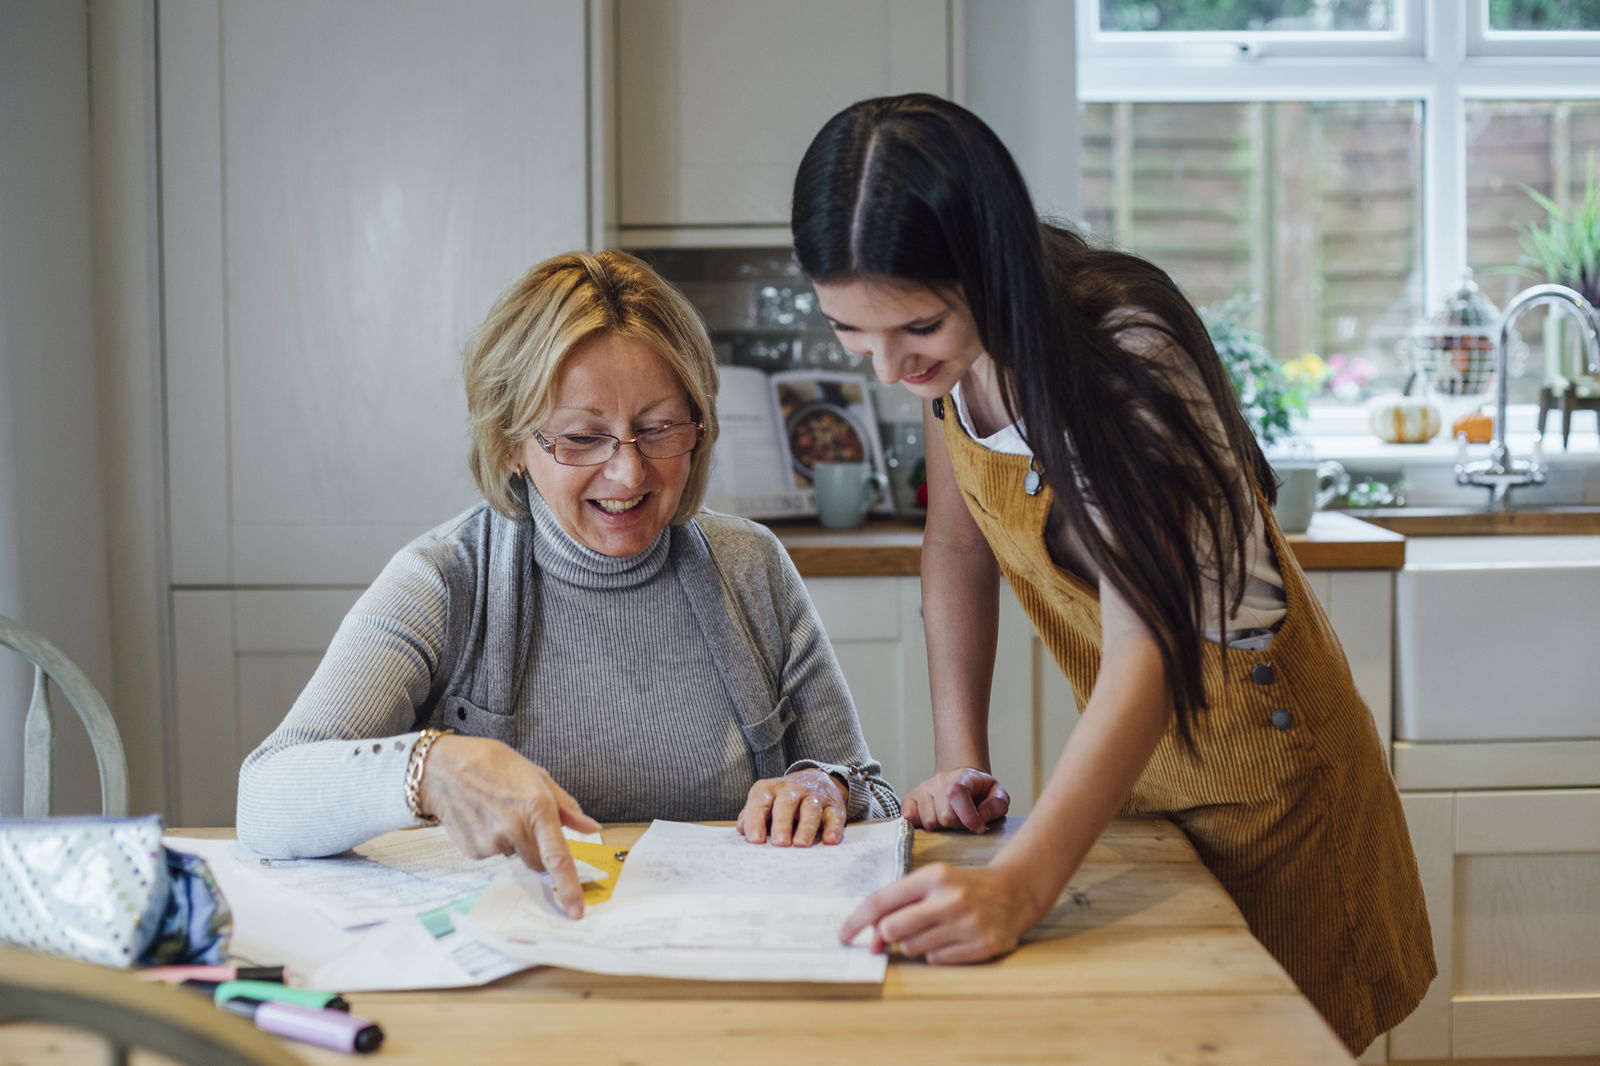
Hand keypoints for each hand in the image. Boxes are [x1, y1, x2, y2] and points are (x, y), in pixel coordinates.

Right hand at [417, 735, 599, 918]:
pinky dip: (492, 841)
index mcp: (537, 808)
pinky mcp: (473, 850)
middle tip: (522, 820)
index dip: (569, 888)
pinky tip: (482, 818)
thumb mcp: (537, 776)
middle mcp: (515, 829)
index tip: (576, 912)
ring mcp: (492, 842)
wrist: (445, 767)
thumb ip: (567, 807)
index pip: (558, 858)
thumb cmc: (494, 765)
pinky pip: (493, 855)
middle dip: (537, 850)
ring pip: (514, 857)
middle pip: (537, 863)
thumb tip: (592, 828)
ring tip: (496, 811)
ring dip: (512, 842)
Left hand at [737, 769, 847, 846]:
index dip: (755, 820)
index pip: (759, 802)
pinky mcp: (833, 805)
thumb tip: (741, 829)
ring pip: (810, 809)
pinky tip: (829, 840)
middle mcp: (791, 790)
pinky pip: (834, 815)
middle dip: (782, 823)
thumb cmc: (783, 799)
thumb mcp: (765, 801)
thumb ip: (752, 814)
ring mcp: (813, 796)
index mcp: (769, 789)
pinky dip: (833, 828)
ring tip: (801, 844)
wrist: (816, 779)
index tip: (754, 839)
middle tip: (780, 843)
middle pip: (786, 804)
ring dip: (806, 827)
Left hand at [839, 862, 1043, 963]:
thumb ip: (900, 904)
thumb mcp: (932, 882)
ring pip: (913, 948)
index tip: (842, 935)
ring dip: (914, 944)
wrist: (1014, 893)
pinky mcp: (982, 946)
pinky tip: (951, 939)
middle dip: (886, 937)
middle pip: (892, 930)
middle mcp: (950, 898)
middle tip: (893, 936)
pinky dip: (936, 954)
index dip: (856, 921)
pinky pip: (936, 960)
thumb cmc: (962, 887)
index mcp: (933, 877)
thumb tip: (871, 938)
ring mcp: (967, 924)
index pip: (882, 901)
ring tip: (935, 930)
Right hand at [902, 768, 1009, 832]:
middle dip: (957, 825)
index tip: (978, 828)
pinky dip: (919, 824)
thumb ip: (997, 804)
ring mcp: (923, 789)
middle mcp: (939, 781)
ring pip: (928, 821)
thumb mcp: (997, 793)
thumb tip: (982, 816)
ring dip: (941, 827)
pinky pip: (909, 817)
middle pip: (944, 815)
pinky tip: (933, 819)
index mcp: (961, 778)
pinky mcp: (911, 798)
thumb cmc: (979, 791)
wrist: (959, 779)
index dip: (968, 817)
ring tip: (948, 819)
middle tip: (963, 821)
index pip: (956, 794)